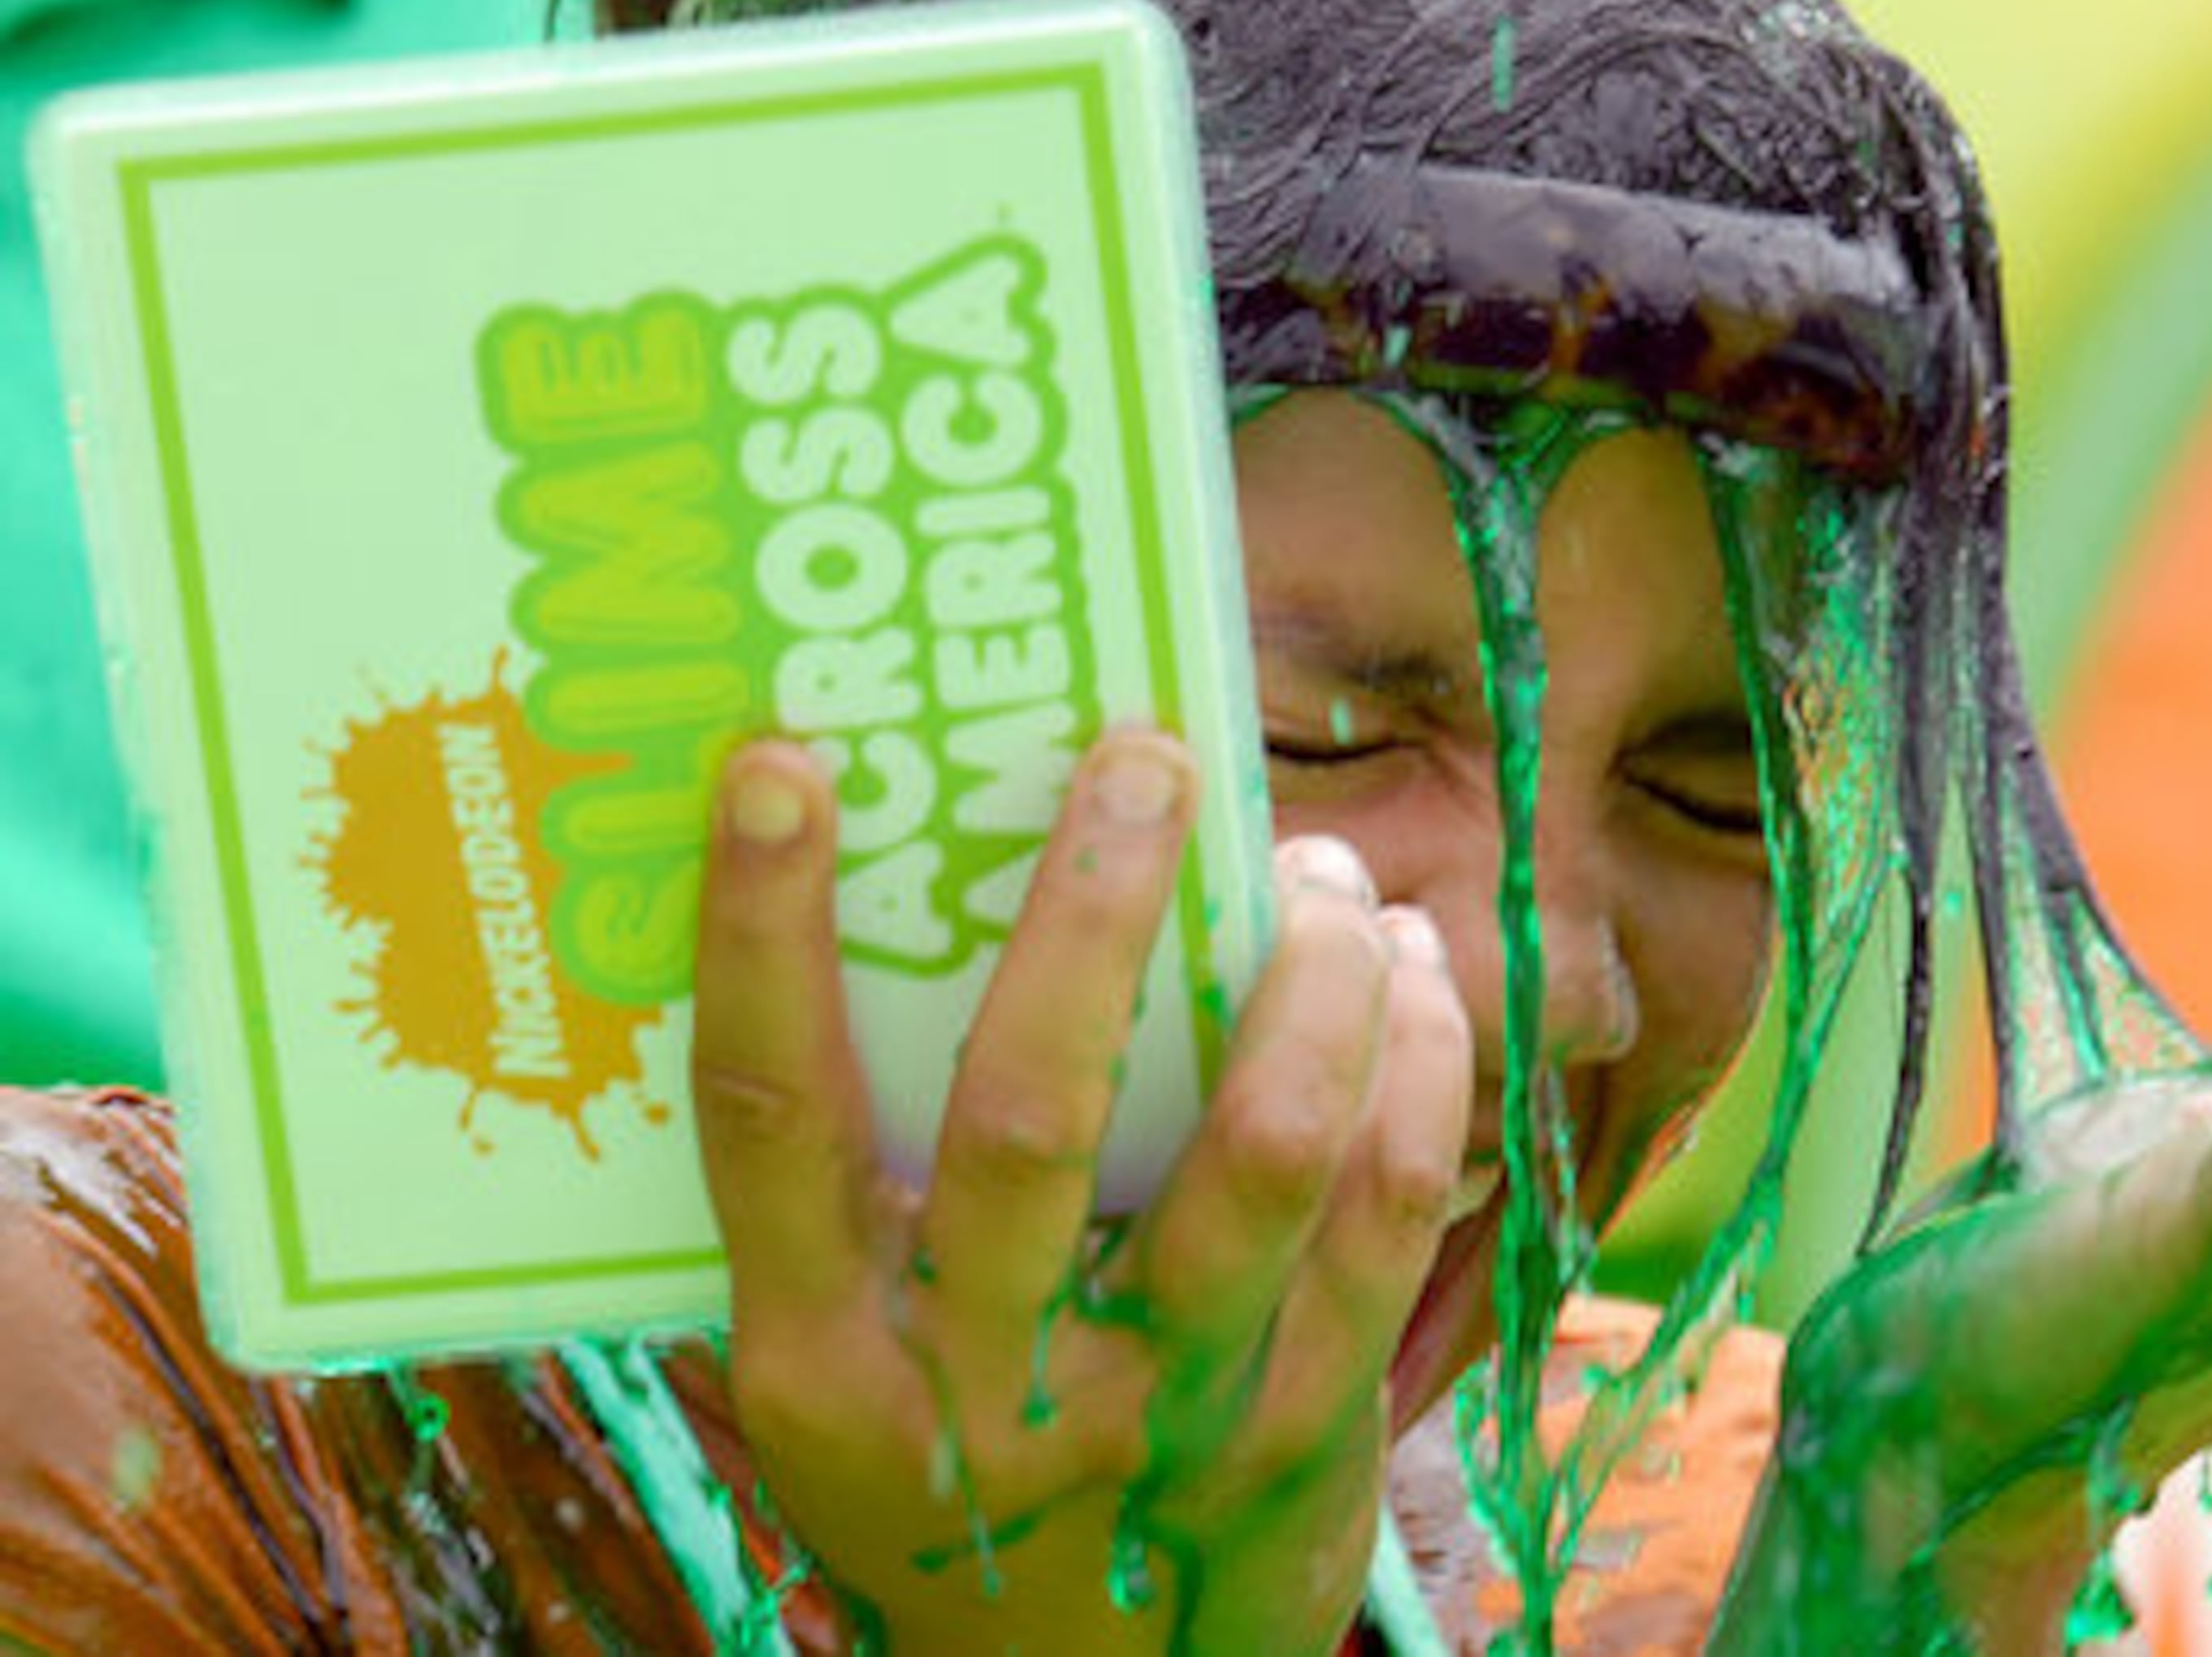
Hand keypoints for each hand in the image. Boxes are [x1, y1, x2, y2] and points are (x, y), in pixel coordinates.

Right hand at [690, 729, 1473, 1652]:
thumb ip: (864, 1192)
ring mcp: (1169, 1413)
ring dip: (1308, 977)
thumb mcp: (852, 1370)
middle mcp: (984, 1390)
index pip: (770, 1121)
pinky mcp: (1317, 1422)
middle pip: (1029, 1115)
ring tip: (1317, 872)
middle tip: (1141, 762)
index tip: (790, 770)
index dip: (765, 937)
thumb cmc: (953, 1477)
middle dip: (1090, 913)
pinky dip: (1418, 1060)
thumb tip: (901, 906)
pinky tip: (1413, 975)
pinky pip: (1391, 1205)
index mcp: (827, 1362)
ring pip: (1266, 1149)